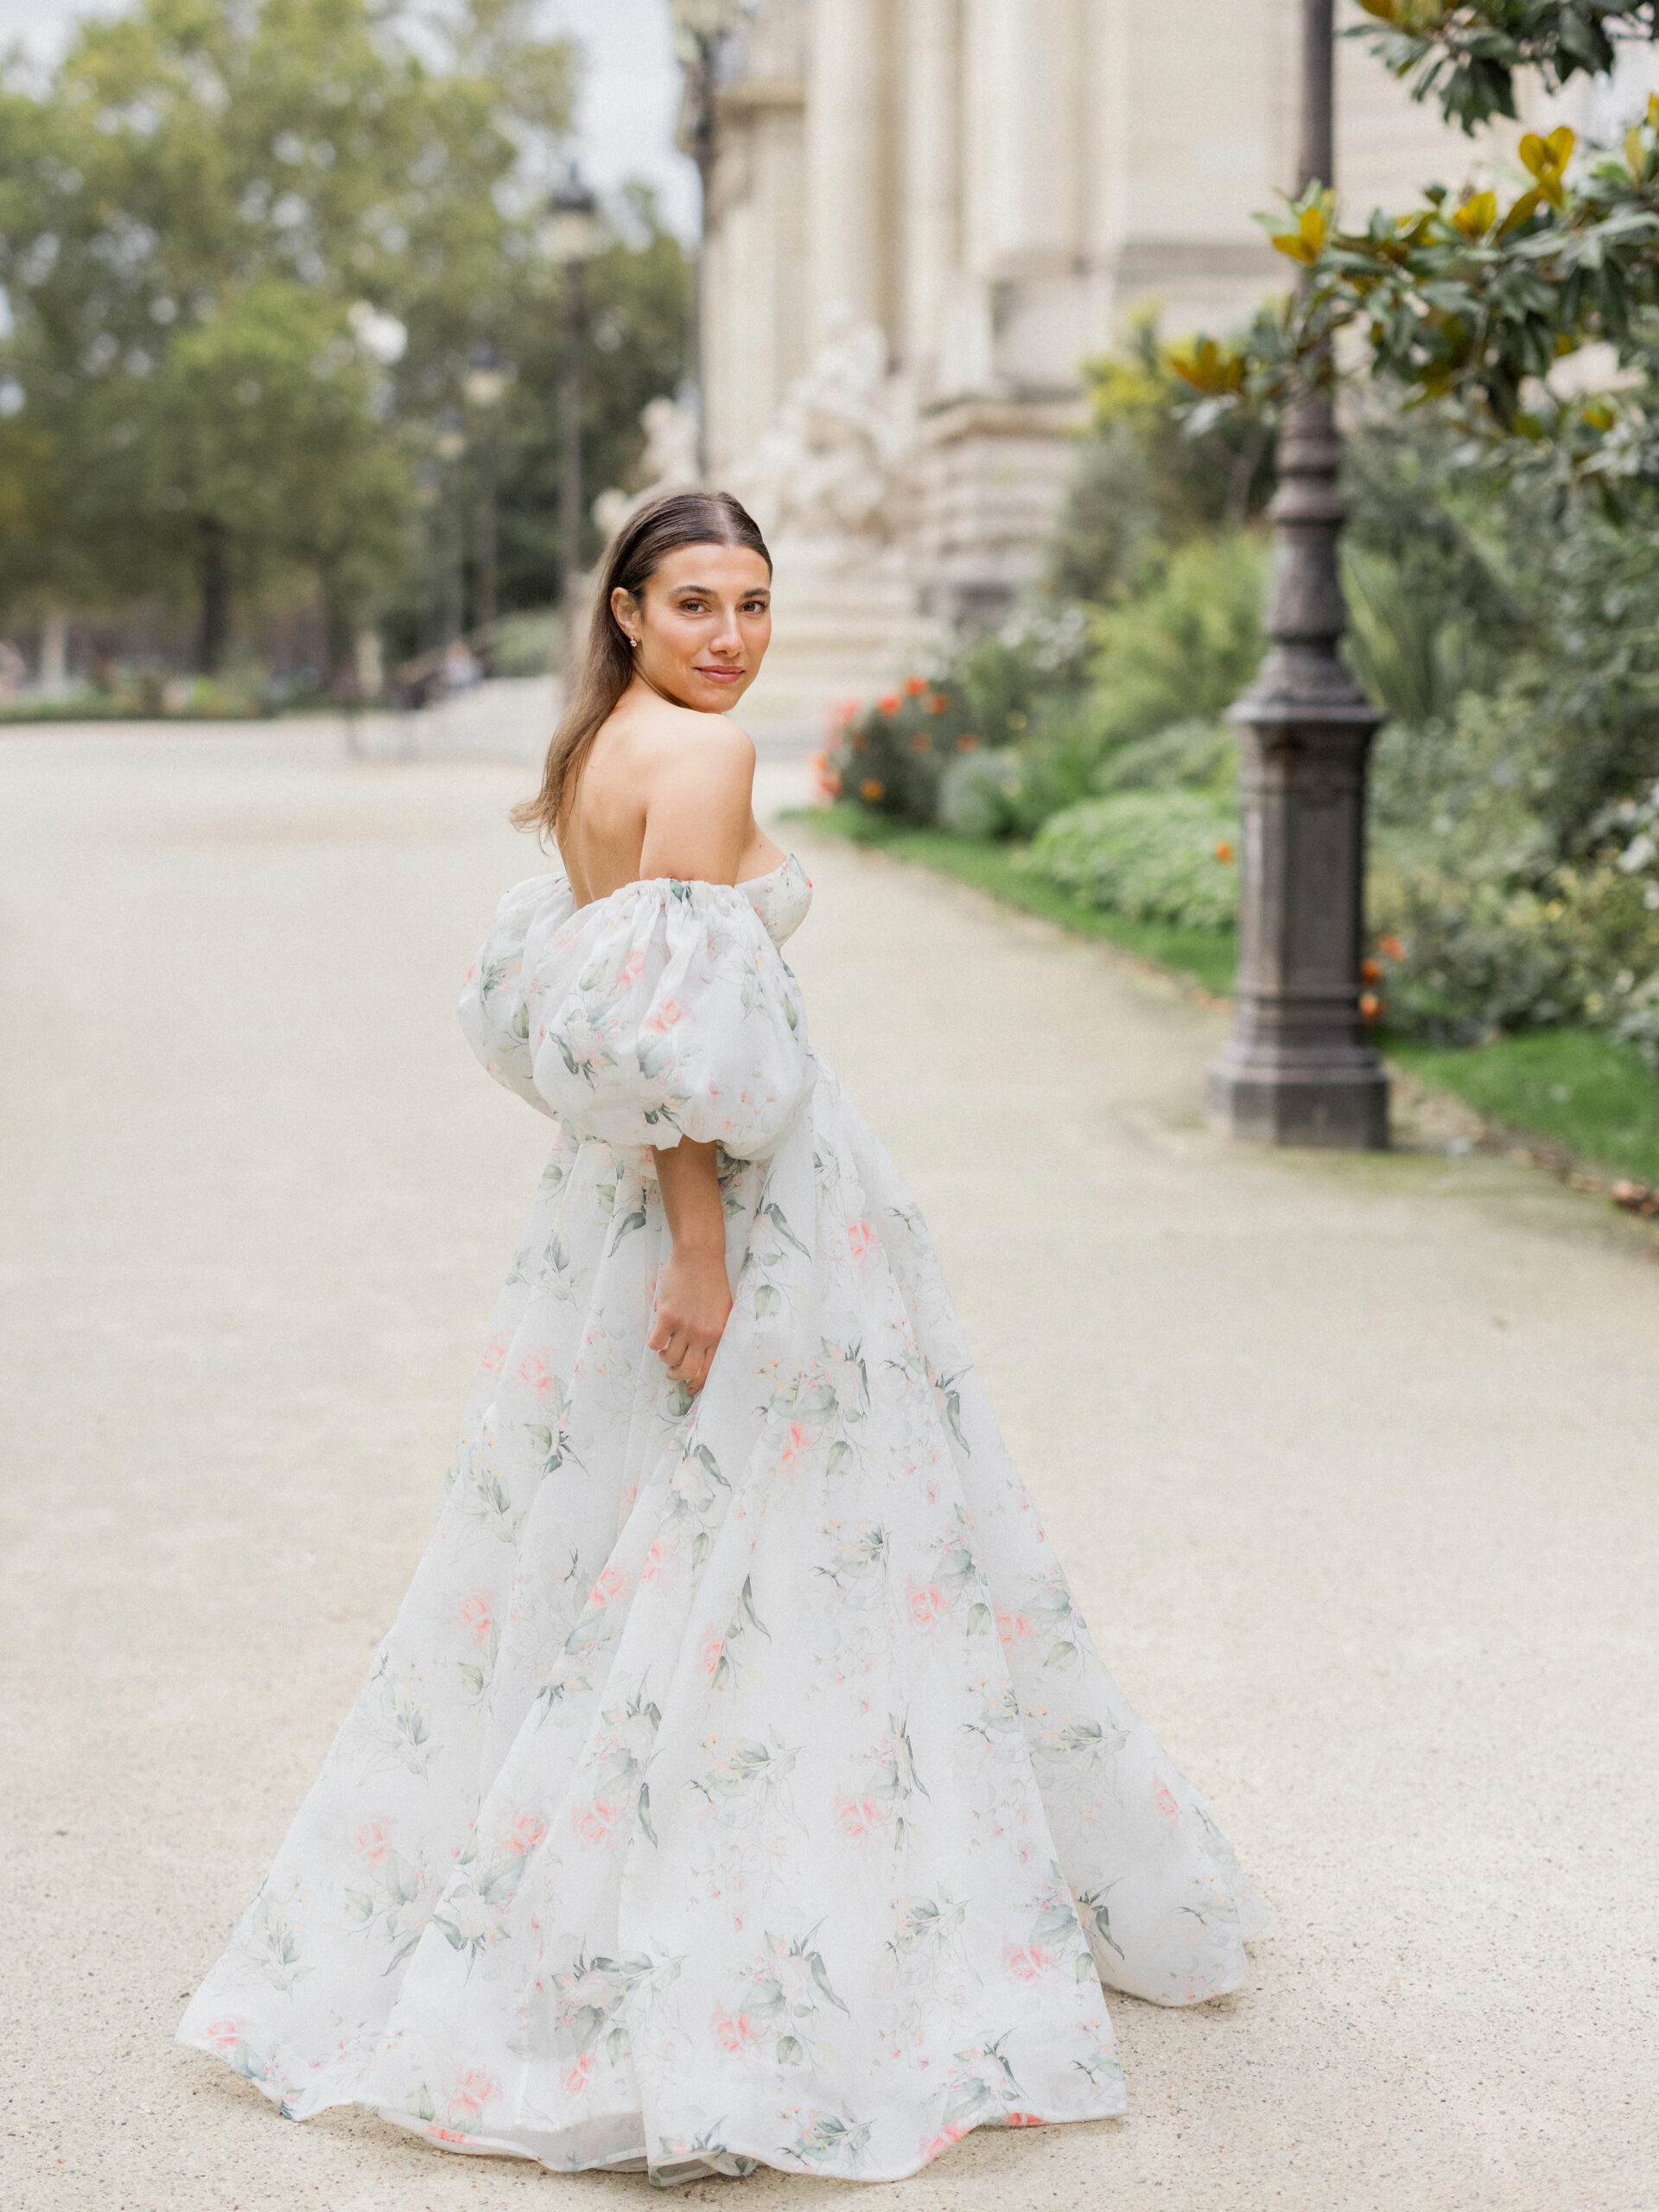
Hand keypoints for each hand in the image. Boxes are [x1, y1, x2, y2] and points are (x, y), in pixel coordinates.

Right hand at [648, 1245, 731, 1395]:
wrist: (700, 1257)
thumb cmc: (712, 1281)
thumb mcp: (724, 1310)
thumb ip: (716, 1332)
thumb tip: (705, 1355)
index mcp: (719, 1334)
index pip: (708, 1369)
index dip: (697, 1383)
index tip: (690, 1388)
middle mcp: (703, 1335)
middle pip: (688, 1370)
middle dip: (678, 1376)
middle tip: (673, 1373)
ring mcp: (685, 1326)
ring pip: (670, 1359)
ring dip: (666, 1359)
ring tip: (666, 1352)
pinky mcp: (668, 1316)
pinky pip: (655, 1343)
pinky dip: (654, 1345)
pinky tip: (658, 1337)